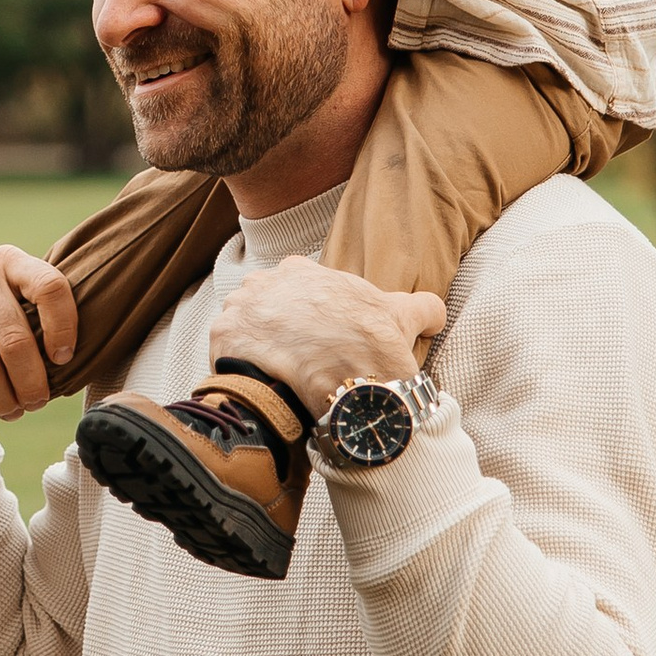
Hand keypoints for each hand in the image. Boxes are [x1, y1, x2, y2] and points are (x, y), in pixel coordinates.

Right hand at [0, 244, 76, 423]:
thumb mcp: (6, 295)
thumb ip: (34, 314)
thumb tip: (69, 366)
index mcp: (10, 261)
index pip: (49, 288)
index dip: (63, 327)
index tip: (63, 360)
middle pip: (15, 337)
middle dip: (30, 381)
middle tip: (36, 403)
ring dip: (3, 397)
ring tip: (12, 412)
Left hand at [206, 254, 447, 418]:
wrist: (335, 383)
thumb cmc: (368, 349)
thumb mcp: (402, 320)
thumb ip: (420, 309)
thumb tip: (433, 313)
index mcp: (304, 272)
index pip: (305, 293)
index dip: (316, 322)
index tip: (323, 344)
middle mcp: (267, 279)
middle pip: (270, 307)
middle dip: (282, 331)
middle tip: (300, 362)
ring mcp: (240, 305)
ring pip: (246, 325)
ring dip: (259, 346)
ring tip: (277, 375)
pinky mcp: (223, 334)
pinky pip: (227, 349)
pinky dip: (240, 365)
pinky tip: (259, 382)